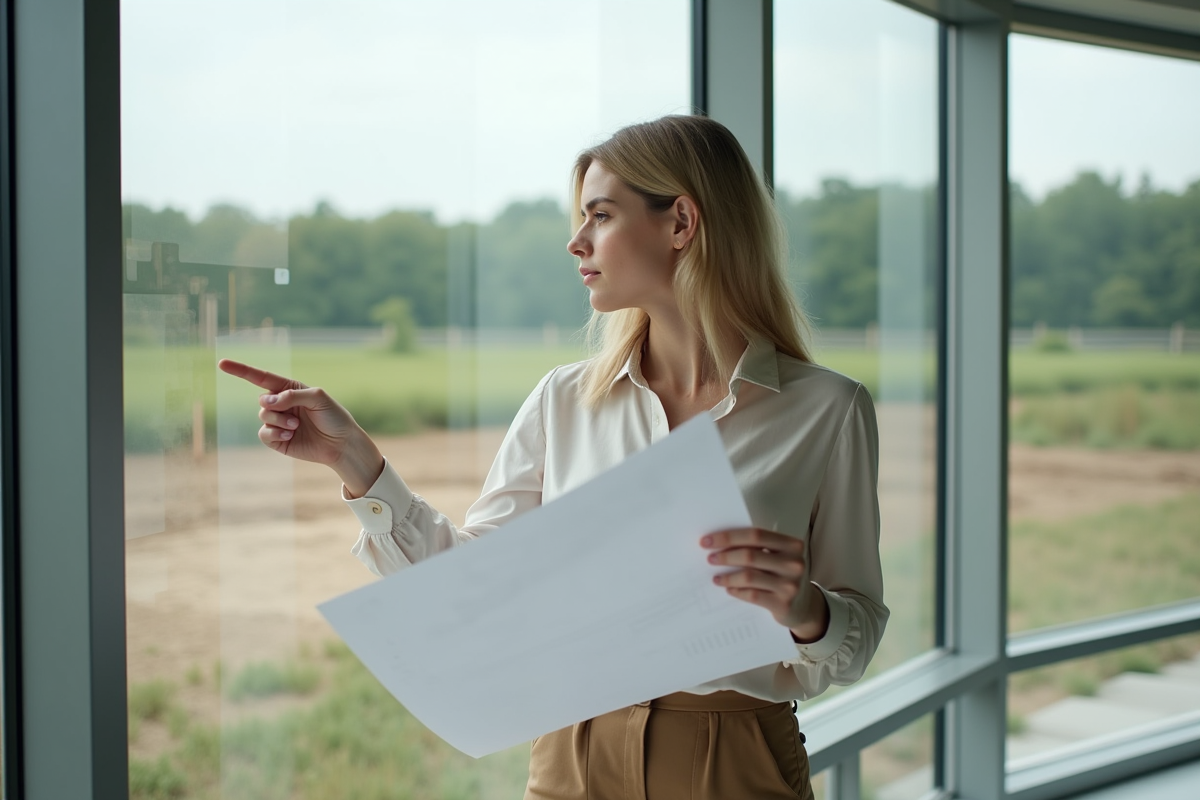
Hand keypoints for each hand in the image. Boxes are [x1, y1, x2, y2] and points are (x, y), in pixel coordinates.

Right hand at [217, 359, 383, 495]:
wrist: (341, 444)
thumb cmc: (334, 417)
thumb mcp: (318, 397)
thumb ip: (292, 395)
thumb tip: (266, 401)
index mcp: (290, 389)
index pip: (261, 377)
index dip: (241, 370)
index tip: (222, 363)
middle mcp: (281, 404)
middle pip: (262, 401)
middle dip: (275, 406)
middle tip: (295, 415)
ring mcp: (278, 422)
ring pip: (262, 416)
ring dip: (279, 421)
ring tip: (297, 426)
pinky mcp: (278, 440)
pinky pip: (264, 434)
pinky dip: (275, 433)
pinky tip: (290, 435)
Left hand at [702, 528, 829, 642]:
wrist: (804, 606)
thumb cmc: (783, 575)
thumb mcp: (778, 557)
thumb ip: (758, 548)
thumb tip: (719, 543)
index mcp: (792, 545)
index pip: (755, 535)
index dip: (728, 536)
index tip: (707, 540)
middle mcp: (794, 563)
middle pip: (750, 555)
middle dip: (725, 556)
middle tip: (710, 559)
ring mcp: (790, 585)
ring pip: (749, 577)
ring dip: (727, 577)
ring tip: (715, 578)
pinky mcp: (783, 604)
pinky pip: (752, 595)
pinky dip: (737, 591)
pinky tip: (729, 589)